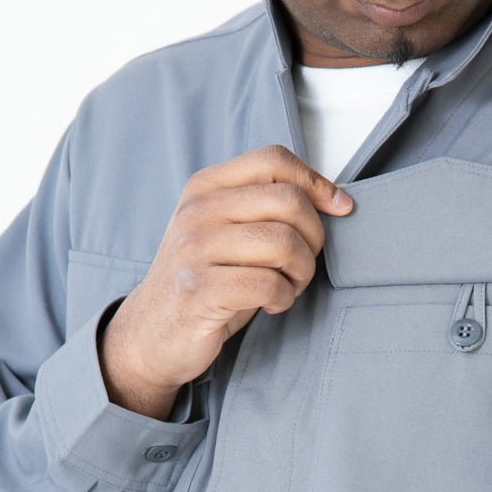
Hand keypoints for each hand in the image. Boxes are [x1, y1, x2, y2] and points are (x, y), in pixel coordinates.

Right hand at [98, 145, 350, 418]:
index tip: (338, 209)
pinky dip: (284, 298)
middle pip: (288, 201)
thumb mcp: (227, 230)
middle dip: (314, 237)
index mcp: (206, 187)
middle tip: (304, 263)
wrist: (152, 331)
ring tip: (289, 285)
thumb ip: (266, 207)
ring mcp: (194, 249)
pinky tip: (273, 304)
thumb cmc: (205, 279)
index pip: (274, 160)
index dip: (316, 183)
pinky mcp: (198, 290)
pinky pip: (269, 285)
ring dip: (302, 272)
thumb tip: (336, 199)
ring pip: (284, 243)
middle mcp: (198, 211)